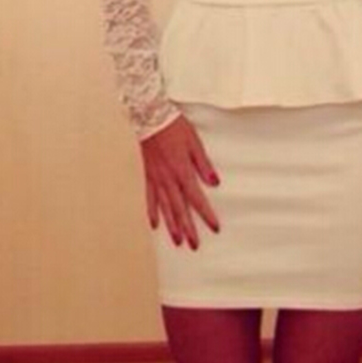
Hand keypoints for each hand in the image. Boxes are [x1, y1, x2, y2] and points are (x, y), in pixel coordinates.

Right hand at [139, 113, 221, 249]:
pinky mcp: (146, 175)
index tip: (214, 227)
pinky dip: (151, 212)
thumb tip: (215, 182)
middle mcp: (169, 179)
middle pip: (180, 209)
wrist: (149, 117)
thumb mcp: (194, 142)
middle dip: (188, 228)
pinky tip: (154, 224)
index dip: (206, 214)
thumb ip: (204, 164)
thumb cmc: (174, 126)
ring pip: (165, 208)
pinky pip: (148, 198)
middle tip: (194, 245)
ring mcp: (156, 179)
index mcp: (183, 171)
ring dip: (172, 226)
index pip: (197, 199)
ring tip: (177, 242)